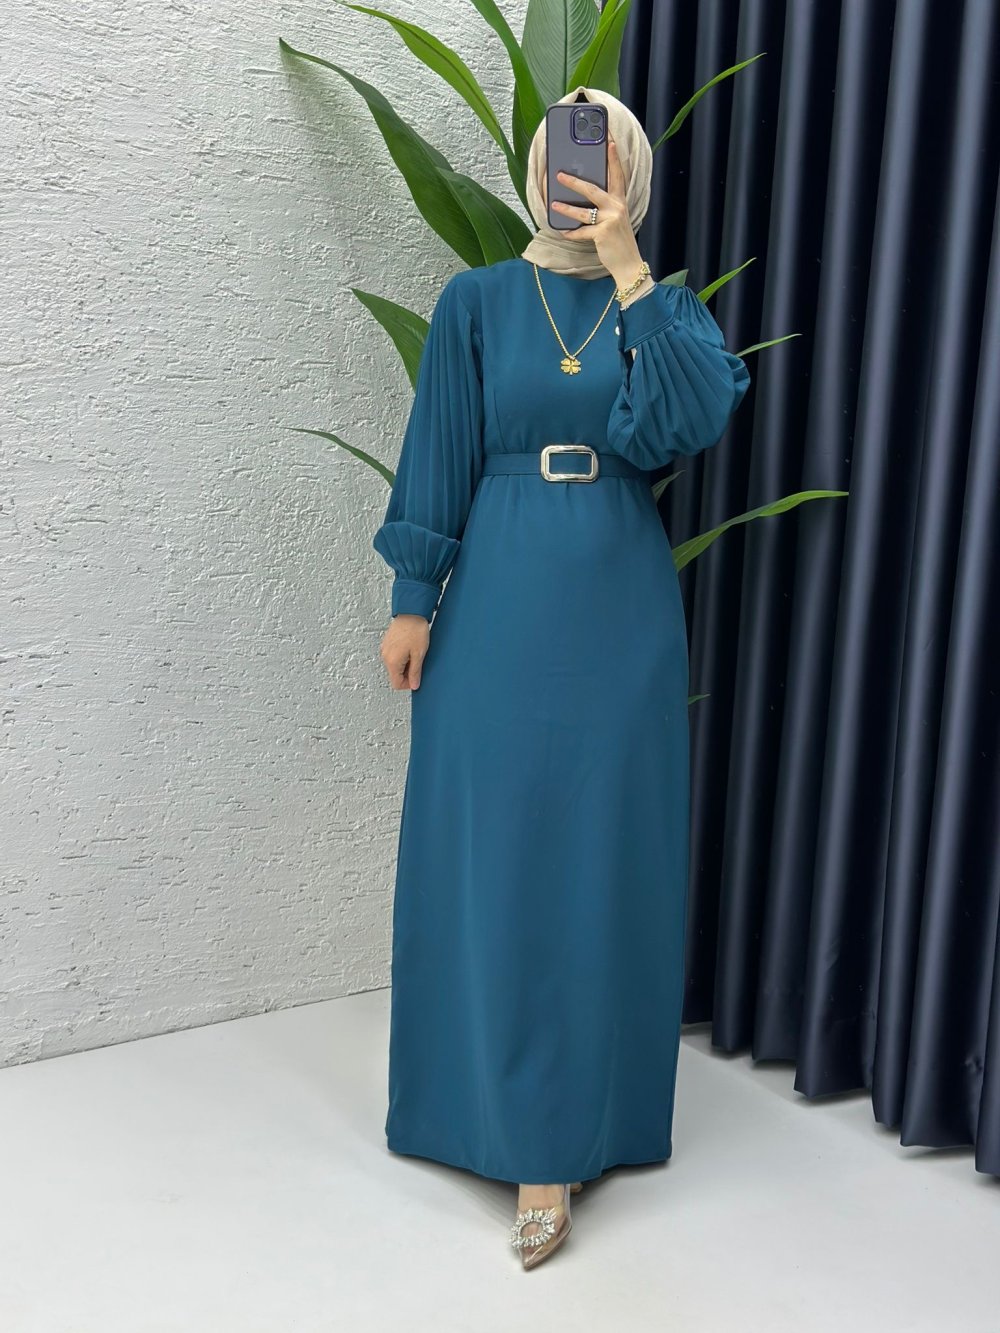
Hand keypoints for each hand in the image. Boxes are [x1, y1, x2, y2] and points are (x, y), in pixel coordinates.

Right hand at [379, 614, 429, 689]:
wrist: (411, 611)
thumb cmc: (416, 630)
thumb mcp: (419, 654)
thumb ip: (415, 672)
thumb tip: (414, 685)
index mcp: (392, 662)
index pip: (396, 684)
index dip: (408, 684)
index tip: (417, 678)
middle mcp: (385, 656)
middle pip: (395, 675)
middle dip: (407, 673)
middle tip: (419, 664)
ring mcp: (385, 649)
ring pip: (394, 666)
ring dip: (405, 664)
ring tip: (415, 654)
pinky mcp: (387, 643)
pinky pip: (393, 656)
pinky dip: (402, 656)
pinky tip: (410, 648)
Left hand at [552, 136, 650, 292]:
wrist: (629, 263)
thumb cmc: (619, 241)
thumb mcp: (616, 219)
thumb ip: (605, 206)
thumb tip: (583, 196)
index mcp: (620, 200)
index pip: (617, 174)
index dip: (613, 157)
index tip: (609, 141)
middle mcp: (617, 207)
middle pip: (593, 189)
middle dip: (574, 182)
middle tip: (559, 174)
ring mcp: (610, 220)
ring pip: (583, 211)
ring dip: (566, 208)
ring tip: (553, 204)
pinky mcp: (603, 234)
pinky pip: (582, 232)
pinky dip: (571, 233)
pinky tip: (562, 231)